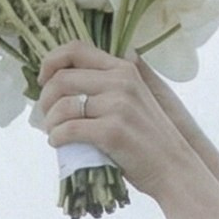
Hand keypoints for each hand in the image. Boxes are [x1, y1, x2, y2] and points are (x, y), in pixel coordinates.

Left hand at [38, 42, 205, 201]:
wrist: (174, 169)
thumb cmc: (149, 139)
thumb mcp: (135, 99)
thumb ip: (110, 85)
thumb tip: (67, 79)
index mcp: (124, 69)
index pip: (76, 49)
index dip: (51, 61)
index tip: (44, 80)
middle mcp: (121, 81)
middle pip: (62, 78)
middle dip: (45, 99)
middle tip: (46, 117)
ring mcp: (118, 106)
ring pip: (63, 106)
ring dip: (50, 122)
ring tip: (53, 133)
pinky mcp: (112, 131)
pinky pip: (69, 129)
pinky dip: (57, 138)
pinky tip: (58, 143)